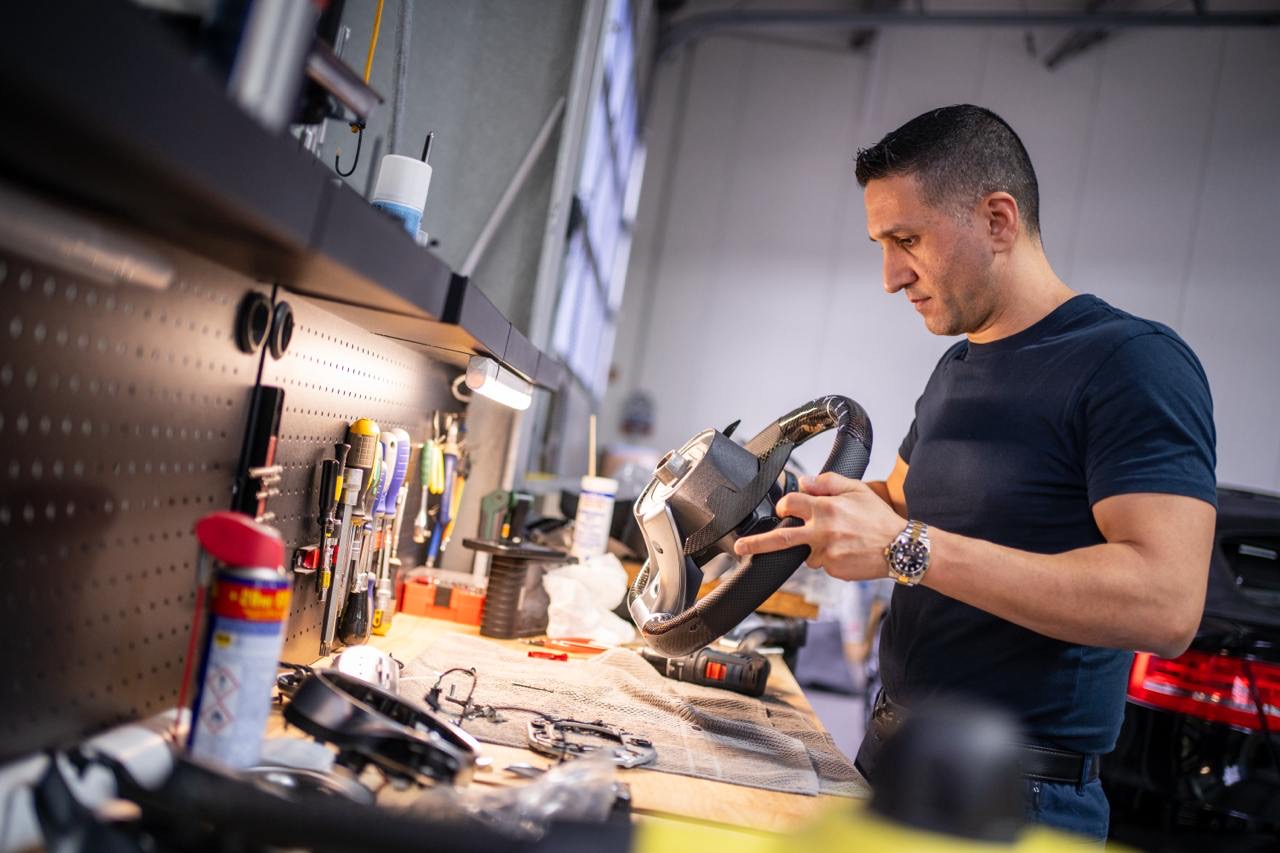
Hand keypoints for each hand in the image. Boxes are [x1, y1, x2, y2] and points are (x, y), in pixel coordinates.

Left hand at [733, 472, 905, 581]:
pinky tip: (848, 551)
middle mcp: (822, 532)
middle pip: (780, 538)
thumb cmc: (880, 519)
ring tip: (841, 540)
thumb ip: (828, 482)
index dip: (784, 503)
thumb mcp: (857, 490)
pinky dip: (830, 558)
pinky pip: (822, 564)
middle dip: (756, 543)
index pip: (791, 503)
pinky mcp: (834, 570)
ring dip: (813, 547)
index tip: (782, 506)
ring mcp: (827, 554)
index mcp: (826, 509)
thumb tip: (805, 481)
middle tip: (741, 547)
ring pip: (806, 553)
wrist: (901, 548)